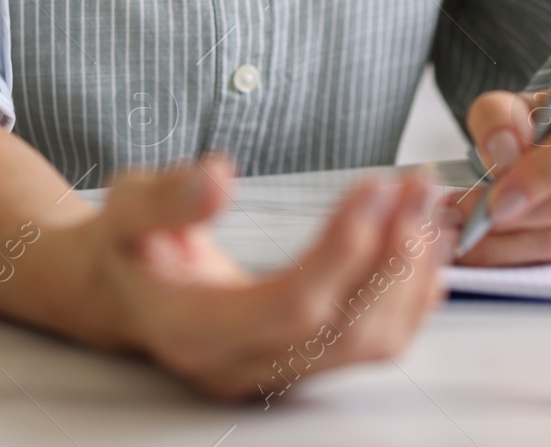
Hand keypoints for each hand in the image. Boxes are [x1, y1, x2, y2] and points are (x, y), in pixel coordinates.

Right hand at [69, 156, 450, 400]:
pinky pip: (373, 343)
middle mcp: (242, 365)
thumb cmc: (127, 247)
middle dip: (394, 254)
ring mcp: (276, 372)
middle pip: (344, 329)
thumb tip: (216, 178)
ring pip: (369, 342)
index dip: (343, 248)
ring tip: (428, 205)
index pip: (292, 304)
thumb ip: (166, 198)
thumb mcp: (124, 208)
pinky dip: (410, 295)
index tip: (375, 186)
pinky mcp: (303, 363)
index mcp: (195, 331)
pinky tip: (426, 246)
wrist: (122, 291)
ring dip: (410, 271)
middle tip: (419, 186)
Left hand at [454, 68, 550, 265]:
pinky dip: (536, 255)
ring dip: (515, 245)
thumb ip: (500, 116)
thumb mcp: (527, 98)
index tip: (494, 200)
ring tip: (469, 237)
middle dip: (512, 219)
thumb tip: (501, 154)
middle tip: (460, 221)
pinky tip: (501, 247)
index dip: (541, 175)